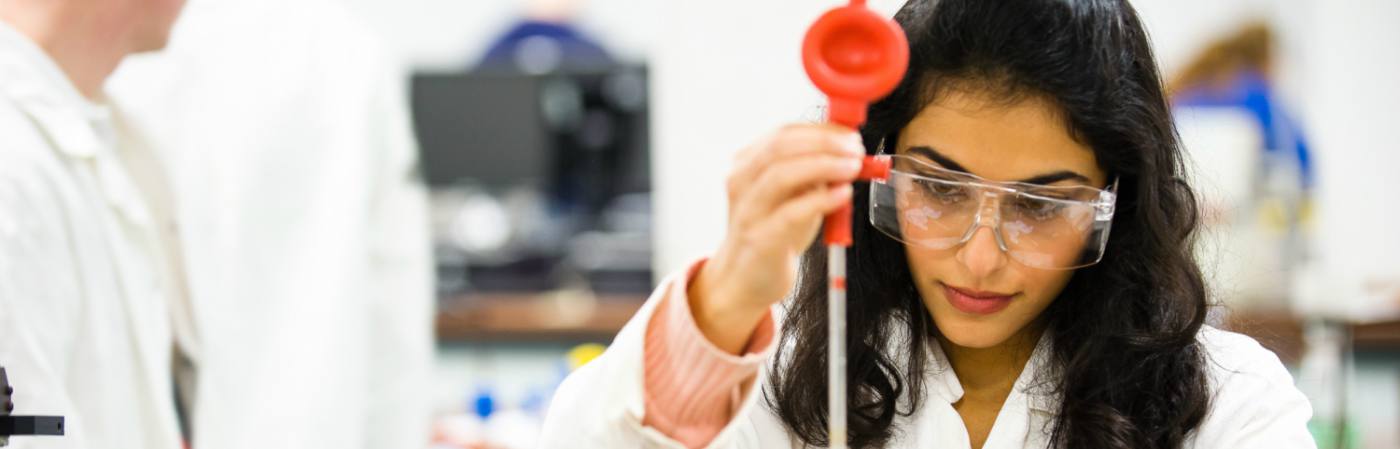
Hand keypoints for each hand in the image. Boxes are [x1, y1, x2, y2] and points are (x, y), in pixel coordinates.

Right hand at [689, 124, 864, 353]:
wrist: (746, 279)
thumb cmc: (773, 232)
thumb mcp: (792, 195)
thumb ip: (813, 173)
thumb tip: (849, 152)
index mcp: (746, 164)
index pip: (783, 133)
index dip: (821, 130)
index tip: (850, 136)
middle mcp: (741, 182)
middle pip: (780, 147)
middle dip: (824, 143)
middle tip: (855, 149)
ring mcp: (748, 211)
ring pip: (781, 174)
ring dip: (824, 165)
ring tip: (853, 167)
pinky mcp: (760, 239)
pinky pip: (790, 213)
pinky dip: (820, 200)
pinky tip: (842, 195)